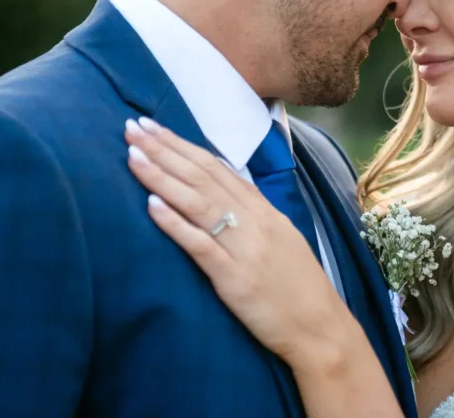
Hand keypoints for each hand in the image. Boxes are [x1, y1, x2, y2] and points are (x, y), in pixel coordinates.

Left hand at [123, 117, 349, 365]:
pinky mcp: (235, 279)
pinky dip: (175, 223)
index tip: (152, 126)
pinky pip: (201, 245)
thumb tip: (223, 193)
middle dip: (165, 150)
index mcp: (264, 211)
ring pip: (198, 203)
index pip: (217, 168)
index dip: (182, 145)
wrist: (322, 328)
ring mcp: (245, 248)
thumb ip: (253, 215)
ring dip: (162, 177)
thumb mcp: (280, 239)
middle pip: (203, 177)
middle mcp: (255, 221)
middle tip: (132, 128)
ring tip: (133, 156)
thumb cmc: (298, 288)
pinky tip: (151, 204)